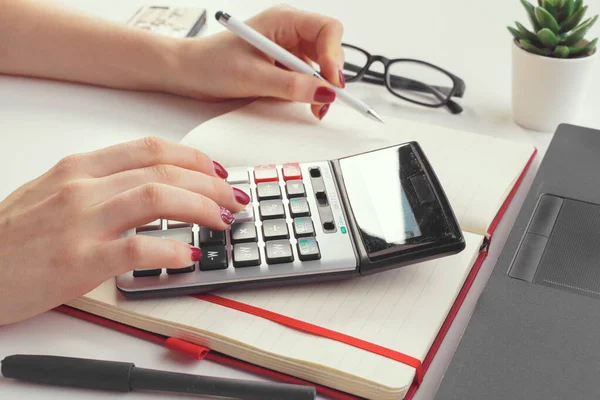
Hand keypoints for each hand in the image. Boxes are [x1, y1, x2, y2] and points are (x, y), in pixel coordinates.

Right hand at [0, 137, 248, 324]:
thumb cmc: (13, 236)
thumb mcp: (54, 193)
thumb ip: (101, 185)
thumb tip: (155, 189)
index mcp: (79, 168)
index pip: (151, 148)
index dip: (193, 157)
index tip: (216, 172)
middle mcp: (82, 186)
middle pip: (163, 169)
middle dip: (209, 183)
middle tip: (232, 199)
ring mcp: (80, 221)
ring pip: (157, 196)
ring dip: (200, 207)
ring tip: (220, 221)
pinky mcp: (79, 260)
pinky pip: (138, 247)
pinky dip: (171, 249)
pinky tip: (187, 256)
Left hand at [168, 5, 344, 119]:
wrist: (188, 74)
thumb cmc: (210, 64)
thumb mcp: (253, 77)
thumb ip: (291, 86)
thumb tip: (325, 92)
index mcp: (284, 20)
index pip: (327, 29)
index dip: (334, 55)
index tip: (331, 81)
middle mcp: (289, 32)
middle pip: (328, 49)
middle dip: (330, 75)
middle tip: (326, 99)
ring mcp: (287, 51)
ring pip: (320, 67)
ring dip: (321, 87)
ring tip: (315, 106)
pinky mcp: (283, 68)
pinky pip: (306, 79)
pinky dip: (310, 93)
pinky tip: (306, 103)